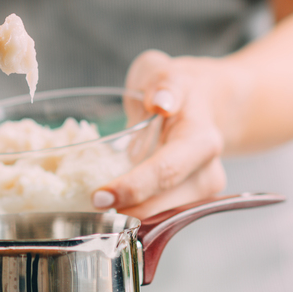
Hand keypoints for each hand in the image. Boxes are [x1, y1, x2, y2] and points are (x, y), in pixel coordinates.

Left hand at [92, 50, 227, 217]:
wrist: (202, 104)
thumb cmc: (178, 88)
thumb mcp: (166, 72)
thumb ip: (165, 83)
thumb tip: (161, 102)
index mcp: (202, 141)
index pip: (166, 171)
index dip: (133, 187)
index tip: (99, 195)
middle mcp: (207, 173)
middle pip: (163, 204)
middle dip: (125, 212)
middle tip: (85, 208)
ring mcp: (199, 193)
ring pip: (161, 217)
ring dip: (128, 219)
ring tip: (93, 211)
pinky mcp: (187, 203)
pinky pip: (158, 216)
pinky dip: (133, 215)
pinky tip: (109, 209)